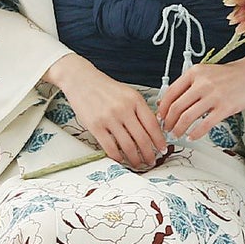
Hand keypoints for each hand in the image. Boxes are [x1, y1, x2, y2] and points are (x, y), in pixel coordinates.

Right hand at [41, 52, 167, 168]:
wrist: (81, 80)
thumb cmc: (105, 88)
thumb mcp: (128, 93)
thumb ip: (139, 109)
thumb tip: (153, 130)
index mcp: (135, 99)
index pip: (152, 124)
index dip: (159, 140)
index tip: (162, 148)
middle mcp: (123, 108)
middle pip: (142, 138)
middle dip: (149, 154)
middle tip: (152, 161)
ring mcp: (109, 118)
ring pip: (128, 146)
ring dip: (135, 159)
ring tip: (138, 163)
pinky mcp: (95, 126)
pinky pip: (110, 148)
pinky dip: (118, 157)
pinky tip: (121, 159)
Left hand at [157, 57, 244, 141]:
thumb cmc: (228, 75)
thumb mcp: (205, 73)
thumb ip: (188, 85)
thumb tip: (167, 101)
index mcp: (195, 72)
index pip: (170, 92)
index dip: (163, 108)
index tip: (160, 117)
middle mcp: (202, 83)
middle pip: (176, 107)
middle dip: (168, 122)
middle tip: (167, 129)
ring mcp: (214, 95)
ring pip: (187, 117)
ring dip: (179, 129)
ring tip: (177, 134)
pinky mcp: (225, 107)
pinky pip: (204, 125)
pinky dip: (195, 133)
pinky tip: (192, 137)